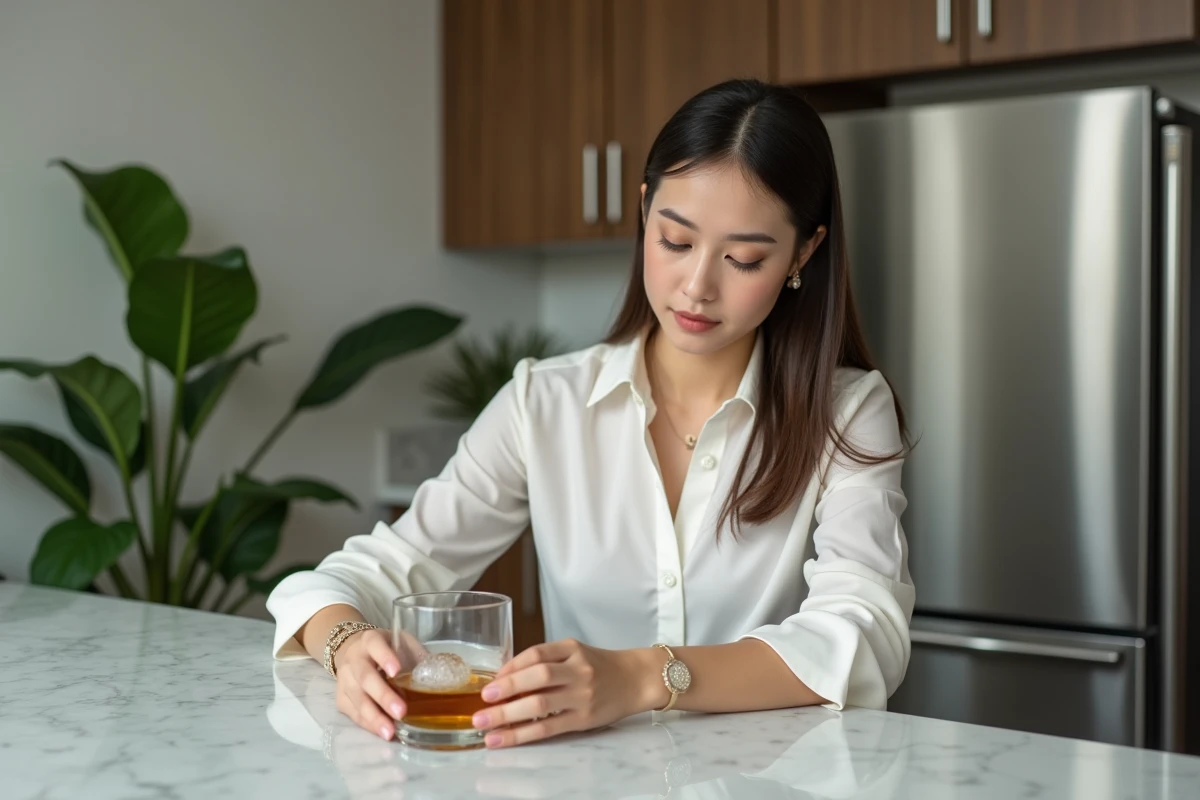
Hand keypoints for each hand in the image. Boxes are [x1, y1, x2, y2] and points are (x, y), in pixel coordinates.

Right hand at [333, 628, 424, 740]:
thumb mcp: (403, 644)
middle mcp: (354, 658)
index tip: (397, 671)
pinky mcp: (340, 698)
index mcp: (370, 640)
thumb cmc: (388, 650)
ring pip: (357, 699)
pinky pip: (352, 713)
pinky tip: (381, 732)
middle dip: (383, 696)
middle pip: (365, 677)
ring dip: (374, 717)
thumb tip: (444, 675)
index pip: (375, 645)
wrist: (356, 652)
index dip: (385, 657)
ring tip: (390, 732)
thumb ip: (418, 657)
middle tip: (401, 711)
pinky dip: (367, 724)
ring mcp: (344, 679)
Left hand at [471, 638, 656, 748]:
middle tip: (482, 701)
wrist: (636, 679)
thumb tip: (506, 679)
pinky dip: (524, 733)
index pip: (535, 654)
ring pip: (540, 704)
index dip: (510, 667)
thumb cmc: (600, 666)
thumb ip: (547, 661)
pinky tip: (505, 738)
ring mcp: (582, 695)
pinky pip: (549, 727)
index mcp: (572, 649)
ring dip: (508, 716)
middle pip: (537, 678)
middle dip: (505, 689)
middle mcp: (578, 670)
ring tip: (485, 724)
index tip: (492, 680)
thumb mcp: (575, 653)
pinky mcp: (584, 719)